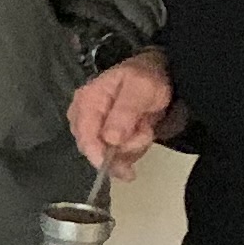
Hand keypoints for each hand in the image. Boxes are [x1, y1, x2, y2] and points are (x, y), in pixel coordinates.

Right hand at [69, 50, 179, 177]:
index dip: (97, 153)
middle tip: (146, 132)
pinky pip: (116, 157)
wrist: (159, 77)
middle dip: (124, 148)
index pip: (84, 134)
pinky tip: (142, 136)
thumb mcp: (141, 89)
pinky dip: (133, 151)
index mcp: (88, 100)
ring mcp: (95, 130)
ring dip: (133, 147)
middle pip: (94, 149)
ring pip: (108, 155)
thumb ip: (125, 112)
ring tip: (147, 127)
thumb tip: (110, 139)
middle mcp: (85, 117)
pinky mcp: (106, 140)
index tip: (118, 166)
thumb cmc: (147, 79)